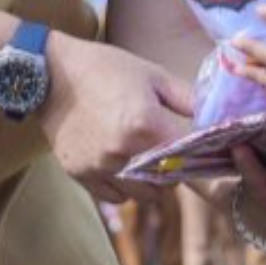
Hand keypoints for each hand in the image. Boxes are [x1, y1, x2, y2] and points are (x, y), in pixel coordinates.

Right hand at [39, 32, 192, 204]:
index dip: (196, 158)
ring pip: (142, 195)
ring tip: (145, 160)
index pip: (186, 158)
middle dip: (174, 173)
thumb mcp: (152, 74)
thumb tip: (214, 118)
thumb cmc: (105, 68)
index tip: (199, 153)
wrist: (51, 73)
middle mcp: (122, 151)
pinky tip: (123, 166)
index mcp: (145, 124)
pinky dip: (125, 188)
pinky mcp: (80, 174)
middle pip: (167, 184)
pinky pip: (115, 197)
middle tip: (170, 155)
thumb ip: (187, 98)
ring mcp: (99, 165)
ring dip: (150, 183)